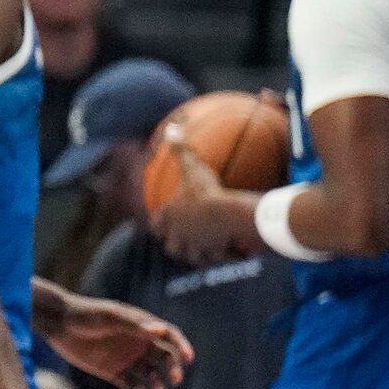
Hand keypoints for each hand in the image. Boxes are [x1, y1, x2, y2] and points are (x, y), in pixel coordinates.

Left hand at [41, 289, 193, 388]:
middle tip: (175, 379)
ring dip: (157, 382)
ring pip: (150, 374)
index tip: (188, 358)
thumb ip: (135, 325)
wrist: (60, 325)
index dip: (181, 347)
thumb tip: (160, 330)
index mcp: (143, 327)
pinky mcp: (113, 372)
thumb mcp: (112, 318)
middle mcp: (139, 343)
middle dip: (172, 369)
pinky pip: (131, 384)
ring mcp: (127, 358)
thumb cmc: (88, 315)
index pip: (169, 337)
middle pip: (164, 358)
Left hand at [144, 123, 258, 266]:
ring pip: (191, 256)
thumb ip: (182, 151)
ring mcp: (194, 247)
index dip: (159, 223)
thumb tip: (172, 129)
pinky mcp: (212, 254)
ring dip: (197, 253)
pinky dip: (222, 257)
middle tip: (182, 240)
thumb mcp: (193, 168)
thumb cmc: (205, 191)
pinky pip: (215, 259)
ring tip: (206, 250)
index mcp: (169, 217)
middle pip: (171, 245)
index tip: (162, 222)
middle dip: (175, 243)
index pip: (157, 224)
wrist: (223, 215)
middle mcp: (177, 235)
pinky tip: (230, 254)